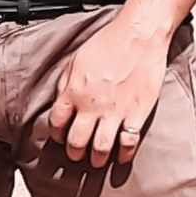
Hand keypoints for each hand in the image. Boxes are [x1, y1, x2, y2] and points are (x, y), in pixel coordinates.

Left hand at [43, 14, 169, 166]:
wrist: (139, 35)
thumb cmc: (108, 42)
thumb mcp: (77, 60)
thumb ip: (66, 83)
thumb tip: (61, 101)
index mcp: (74, 91)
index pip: (57, 123)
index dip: (57, 134)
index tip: (61, 137)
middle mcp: (92, 106)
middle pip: (76, 142)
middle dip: (74, 152)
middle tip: (77, 154)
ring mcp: (115, 112)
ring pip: (100, 149)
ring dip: (96, 159)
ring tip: (96, 160)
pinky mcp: (137, 114)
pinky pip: (128, 143)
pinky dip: (124, 154)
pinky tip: (122, 157)